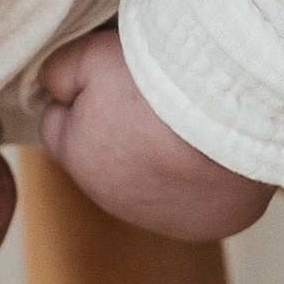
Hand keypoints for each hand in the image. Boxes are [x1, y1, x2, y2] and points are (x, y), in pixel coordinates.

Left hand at [35, 25, 271, 240]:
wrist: (231, 115)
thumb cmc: (160, 83)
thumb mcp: (91, 57)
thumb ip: (59, 72)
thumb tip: (53, 85)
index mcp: (78, 158)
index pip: (60, 126)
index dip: (84, 97)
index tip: (111, 80)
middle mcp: (113, 199)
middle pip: (107, 159)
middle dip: (123, 131)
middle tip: (156, 99)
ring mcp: (163, 218)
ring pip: (152, 184)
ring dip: (164, 160)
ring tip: (189, 123)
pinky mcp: (206, 226)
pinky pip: (198, 201)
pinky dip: (203, 181)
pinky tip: (215, 153)